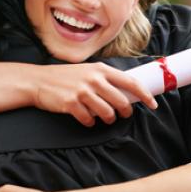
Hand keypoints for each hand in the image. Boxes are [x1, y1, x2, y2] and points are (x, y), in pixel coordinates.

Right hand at [33, 63, 156, 126]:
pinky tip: (87, 119)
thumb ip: (104, 78)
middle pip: (121, 101)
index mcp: (100, 69)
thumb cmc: (65, 77)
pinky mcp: (71, 104)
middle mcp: (93, 79)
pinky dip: (90, 122)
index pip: (130, 82)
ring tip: (105, 118)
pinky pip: (89, 120)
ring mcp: (82, 92)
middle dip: (125, 112)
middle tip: (122, 115)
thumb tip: (125, 91)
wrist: (38, 81)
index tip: (152, 104)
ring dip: (108, 119)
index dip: (144, 95)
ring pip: (107, 113)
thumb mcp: (87, 71)